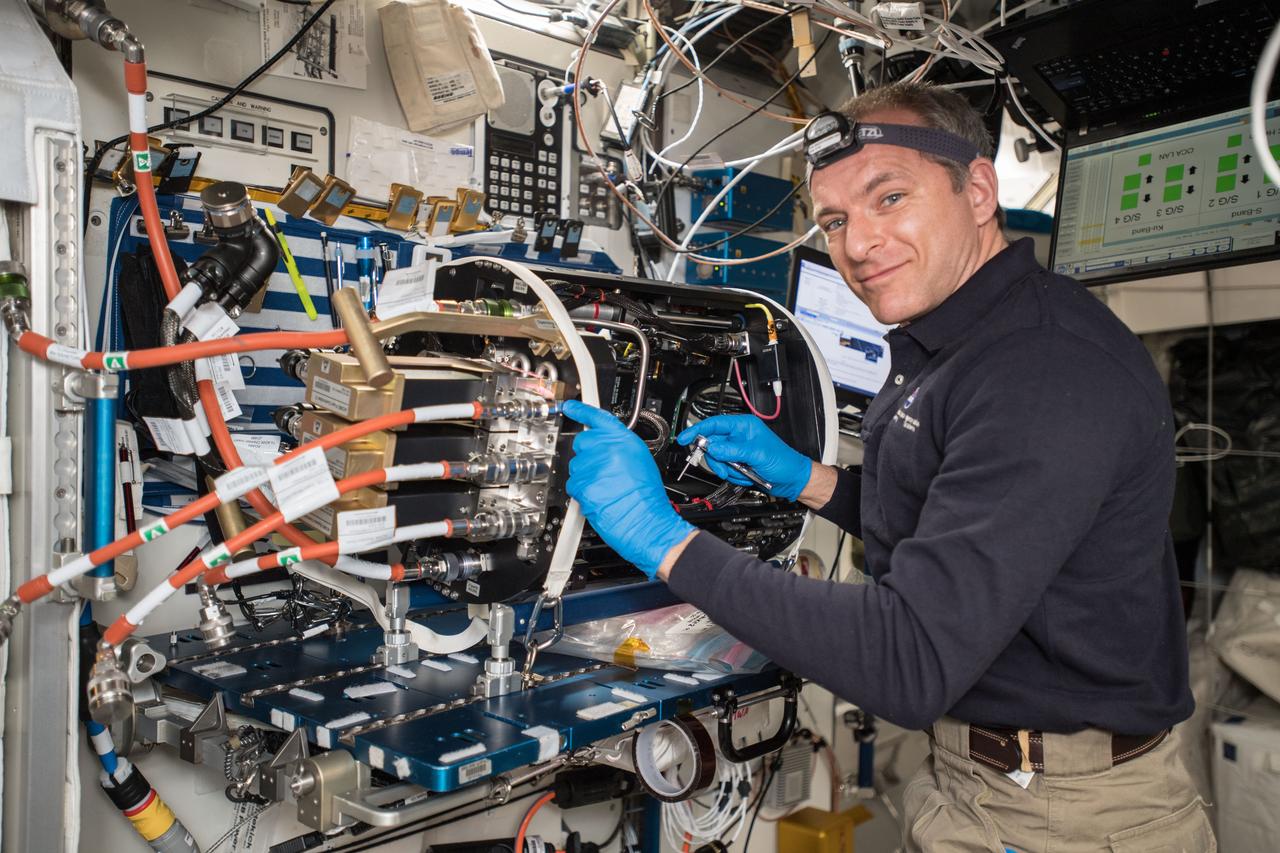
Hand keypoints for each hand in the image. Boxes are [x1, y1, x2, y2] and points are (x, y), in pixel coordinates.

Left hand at [562, 400, 695, 578]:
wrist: (647, 522)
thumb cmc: (647, 497)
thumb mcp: (640, 461)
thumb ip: (620, 448)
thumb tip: (605, 446)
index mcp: (625, 441)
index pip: (598, 418)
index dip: (581, 410)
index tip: (569, 406)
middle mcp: (608, 449)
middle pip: (582, 443)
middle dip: (587, 457)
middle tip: (602, 472)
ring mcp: (594, 466)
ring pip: (576, 467)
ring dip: (586, 477)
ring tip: (606, 488)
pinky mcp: (583, 484)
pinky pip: (573, 485)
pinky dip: (582, 493)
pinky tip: (599, 497)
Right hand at [676, 414, 811, 500]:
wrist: (792, 479)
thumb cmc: (783, 461)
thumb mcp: (756, 454)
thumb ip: (732, 450)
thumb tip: (712, 447)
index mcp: (743, 425)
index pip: (714, 424)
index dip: (697, 431)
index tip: (684, 439)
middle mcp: (738, 436)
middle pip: (712, 444)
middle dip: (718, 459)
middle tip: (726, 467)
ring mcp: (737, 450)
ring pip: (717, 459)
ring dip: (727, 469)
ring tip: (742, 472)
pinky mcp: (738, 462)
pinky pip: (725, 468)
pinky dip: (733, 475)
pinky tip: (746, 475)